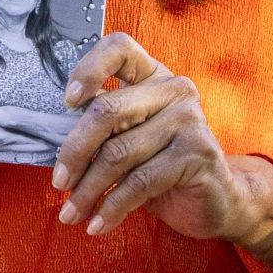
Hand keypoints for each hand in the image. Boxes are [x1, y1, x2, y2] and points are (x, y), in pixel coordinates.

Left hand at [50, 31, 272, 243]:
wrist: (218, 201)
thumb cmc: (162, 168)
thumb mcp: (130, 141)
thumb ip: (103, 132)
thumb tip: (55, 149)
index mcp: (152, 76)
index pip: (119, 48)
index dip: (88, 68)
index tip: (68, 102)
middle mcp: (174, 90)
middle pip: (107, 110)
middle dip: (74, 152)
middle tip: (58, 183)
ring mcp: (189, 120)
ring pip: (118, 153)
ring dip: (87, 190)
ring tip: (71, 213)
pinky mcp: (198, 153)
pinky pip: (139, 182)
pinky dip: (111, 208)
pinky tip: (98, 224)